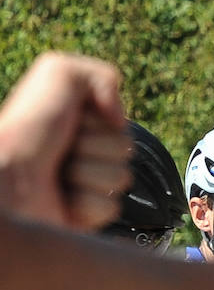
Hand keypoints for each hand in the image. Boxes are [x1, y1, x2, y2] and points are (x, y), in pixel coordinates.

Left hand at [0, 52, 129, 229]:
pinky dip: (87, 204)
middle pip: (125, 148)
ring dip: (89, 174)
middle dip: (95, 147)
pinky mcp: (87, 215)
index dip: (97, 121)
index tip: (67, 121)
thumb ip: (100, 75)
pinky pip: (111, 207)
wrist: (8, 178)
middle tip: (61, 150)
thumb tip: (120, 119)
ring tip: (58, 176)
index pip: (120, 122)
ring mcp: (87, 184)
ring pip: (121, 178)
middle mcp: (83, 151)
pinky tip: (63, 200)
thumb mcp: (58, 74)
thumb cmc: (28, 130)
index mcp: (78, 121)